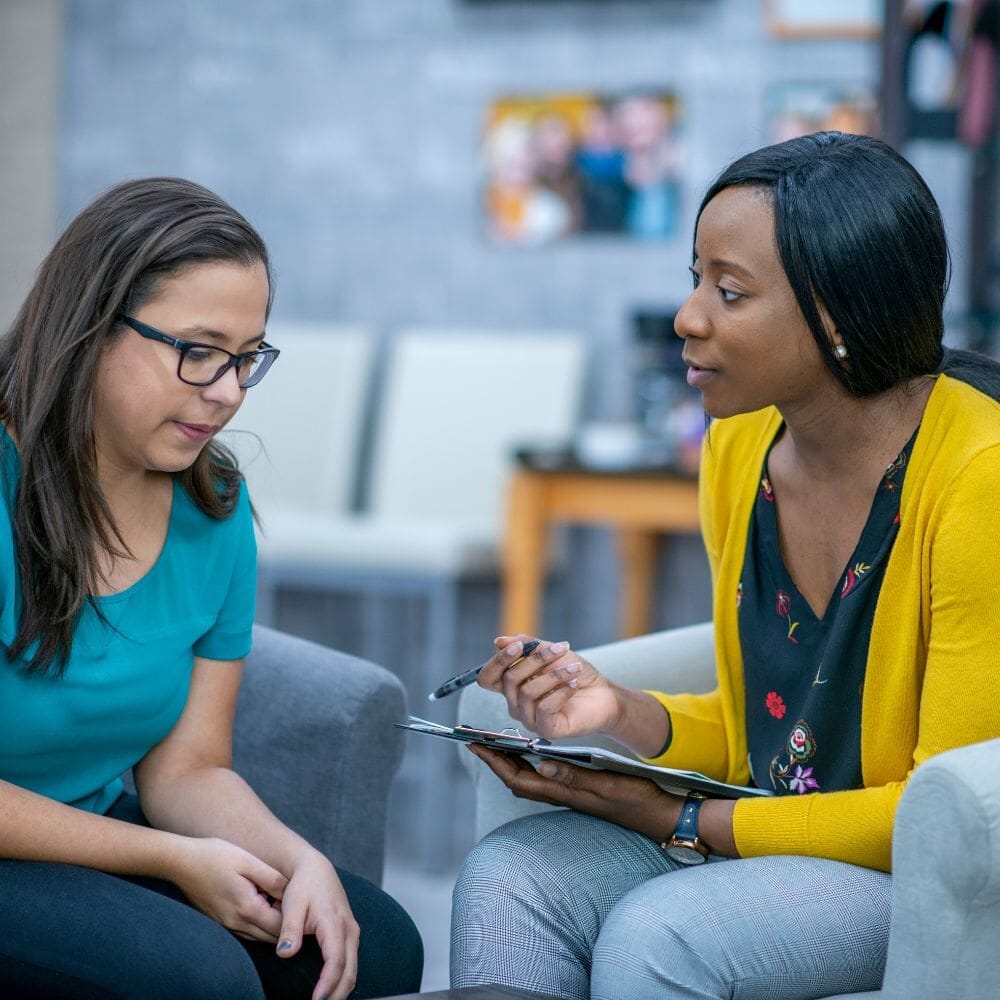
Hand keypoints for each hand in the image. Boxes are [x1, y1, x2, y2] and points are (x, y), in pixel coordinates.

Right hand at [170, 837, 286, 941]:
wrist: (181, 861)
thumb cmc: (216, 856)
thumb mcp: (249, 861)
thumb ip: (272, 879)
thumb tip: (291, 892)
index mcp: (246, 908)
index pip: (280, 926)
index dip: (295, 917)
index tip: (303, 901)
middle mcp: (236, 923)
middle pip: (270, 936)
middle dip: (286, 924)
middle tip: (296, 903)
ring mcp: (226, 925)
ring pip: (258, 936)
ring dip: (273, 924)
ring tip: (280, 900)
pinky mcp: (220, 921)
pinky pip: (246, 931)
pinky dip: (259, 923)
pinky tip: (262, 902)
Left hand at [273, 849, 359, 999]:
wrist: (316, 869)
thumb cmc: (303, 885)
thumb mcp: (292, 903)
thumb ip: (289, 928)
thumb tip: (285, 953)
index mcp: (335, 922)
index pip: (336, 960)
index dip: (328, 983)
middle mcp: (349, 929)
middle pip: (350, 970)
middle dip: (337, 994)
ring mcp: (352, 932)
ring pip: (353, 969)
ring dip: (341, 990)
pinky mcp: (349, 934)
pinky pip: (351, 963)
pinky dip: (343, 980)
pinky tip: (331, 991)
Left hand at [469, 743, 682, 840]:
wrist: (659, 816)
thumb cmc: (635, 800)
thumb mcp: (604, 783)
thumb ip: (573, 775)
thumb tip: (540, 764)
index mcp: (564, 792)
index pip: (518, 778)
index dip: (494, 762)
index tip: (474, 744)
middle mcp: (562, 794)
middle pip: (519, 778)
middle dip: (496, 759)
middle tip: (477, 739)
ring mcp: (570, 793)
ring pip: (531, 777)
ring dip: (512, 760)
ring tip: (499, 740)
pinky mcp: (580, 789)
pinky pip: (546, 776)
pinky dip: (533, 761)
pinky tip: (535, 749)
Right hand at [477, 634, 624, 740]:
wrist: (604, 695)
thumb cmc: (575, 673)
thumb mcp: (551, 653)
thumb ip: (527, 646)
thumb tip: (498, 641)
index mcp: (513, 686)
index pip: (487, 678)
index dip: (498, 661)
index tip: (519, 645)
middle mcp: (517, 705)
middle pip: (509, 679)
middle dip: (536, 660)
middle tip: (561, 648)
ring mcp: (530, 720)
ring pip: (528, 692)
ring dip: (554, 675)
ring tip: (575, 667)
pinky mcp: (547, 730)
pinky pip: (544, 708)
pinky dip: (560, 691)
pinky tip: (573, 683)